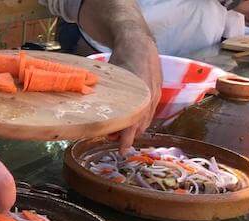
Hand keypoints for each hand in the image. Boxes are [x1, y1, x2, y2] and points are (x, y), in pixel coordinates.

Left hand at [107, 34, 161, 153]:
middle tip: (111, 138)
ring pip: (146, 121)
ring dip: (133, 129)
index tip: (121, 150)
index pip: (134, 123)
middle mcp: (151, 97)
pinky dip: (139, 120)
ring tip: (117, 130)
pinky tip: (128, 121)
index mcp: (141, 94)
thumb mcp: (112, 77)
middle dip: (127, 135)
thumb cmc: (121, 58)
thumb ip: (106, 95)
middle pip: (141, 126)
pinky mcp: (157, 93)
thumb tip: (90, 111)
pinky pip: (149, 113)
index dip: (127, 138)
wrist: (139, 41)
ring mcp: (156, 95)